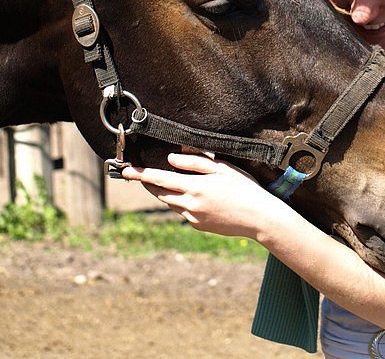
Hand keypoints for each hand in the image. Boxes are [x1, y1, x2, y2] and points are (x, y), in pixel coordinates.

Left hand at [121, 152, 286, 238]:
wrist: (258, 218)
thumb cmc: (243, 187)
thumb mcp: (221, 167)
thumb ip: (194, 161)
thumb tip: (171, 158)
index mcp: (194, 187)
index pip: (159, 178)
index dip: (140, 174)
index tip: (125, 171)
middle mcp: (189, 205)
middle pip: (160, 193)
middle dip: (148, 184)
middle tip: (138, 175)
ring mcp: (193, 218)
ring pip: (170, 203)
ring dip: (166, 192)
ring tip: (168, 181)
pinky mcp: (198, 226)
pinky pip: (184, 212)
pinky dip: (183, 202)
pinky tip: (197, 197)